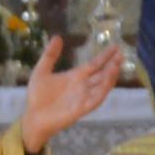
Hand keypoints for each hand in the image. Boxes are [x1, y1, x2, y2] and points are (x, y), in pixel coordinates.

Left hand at [13, 37, 127, 152]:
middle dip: (112, 65)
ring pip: (102, 86)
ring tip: (116, 65)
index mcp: (76, 76)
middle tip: (122, 54)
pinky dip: (103, 90)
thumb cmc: (38, 96)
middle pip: (102, 74)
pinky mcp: (81, 109)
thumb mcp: (42, 71)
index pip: (94, 64)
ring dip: (110, 76)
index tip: (115, 47)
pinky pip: (96, 99)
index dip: (105, 56)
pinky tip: (108, 81)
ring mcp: (83, 98)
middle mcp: (83, 86)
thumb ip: (50, 55)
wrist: (32, 117)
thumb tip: (58, 37)